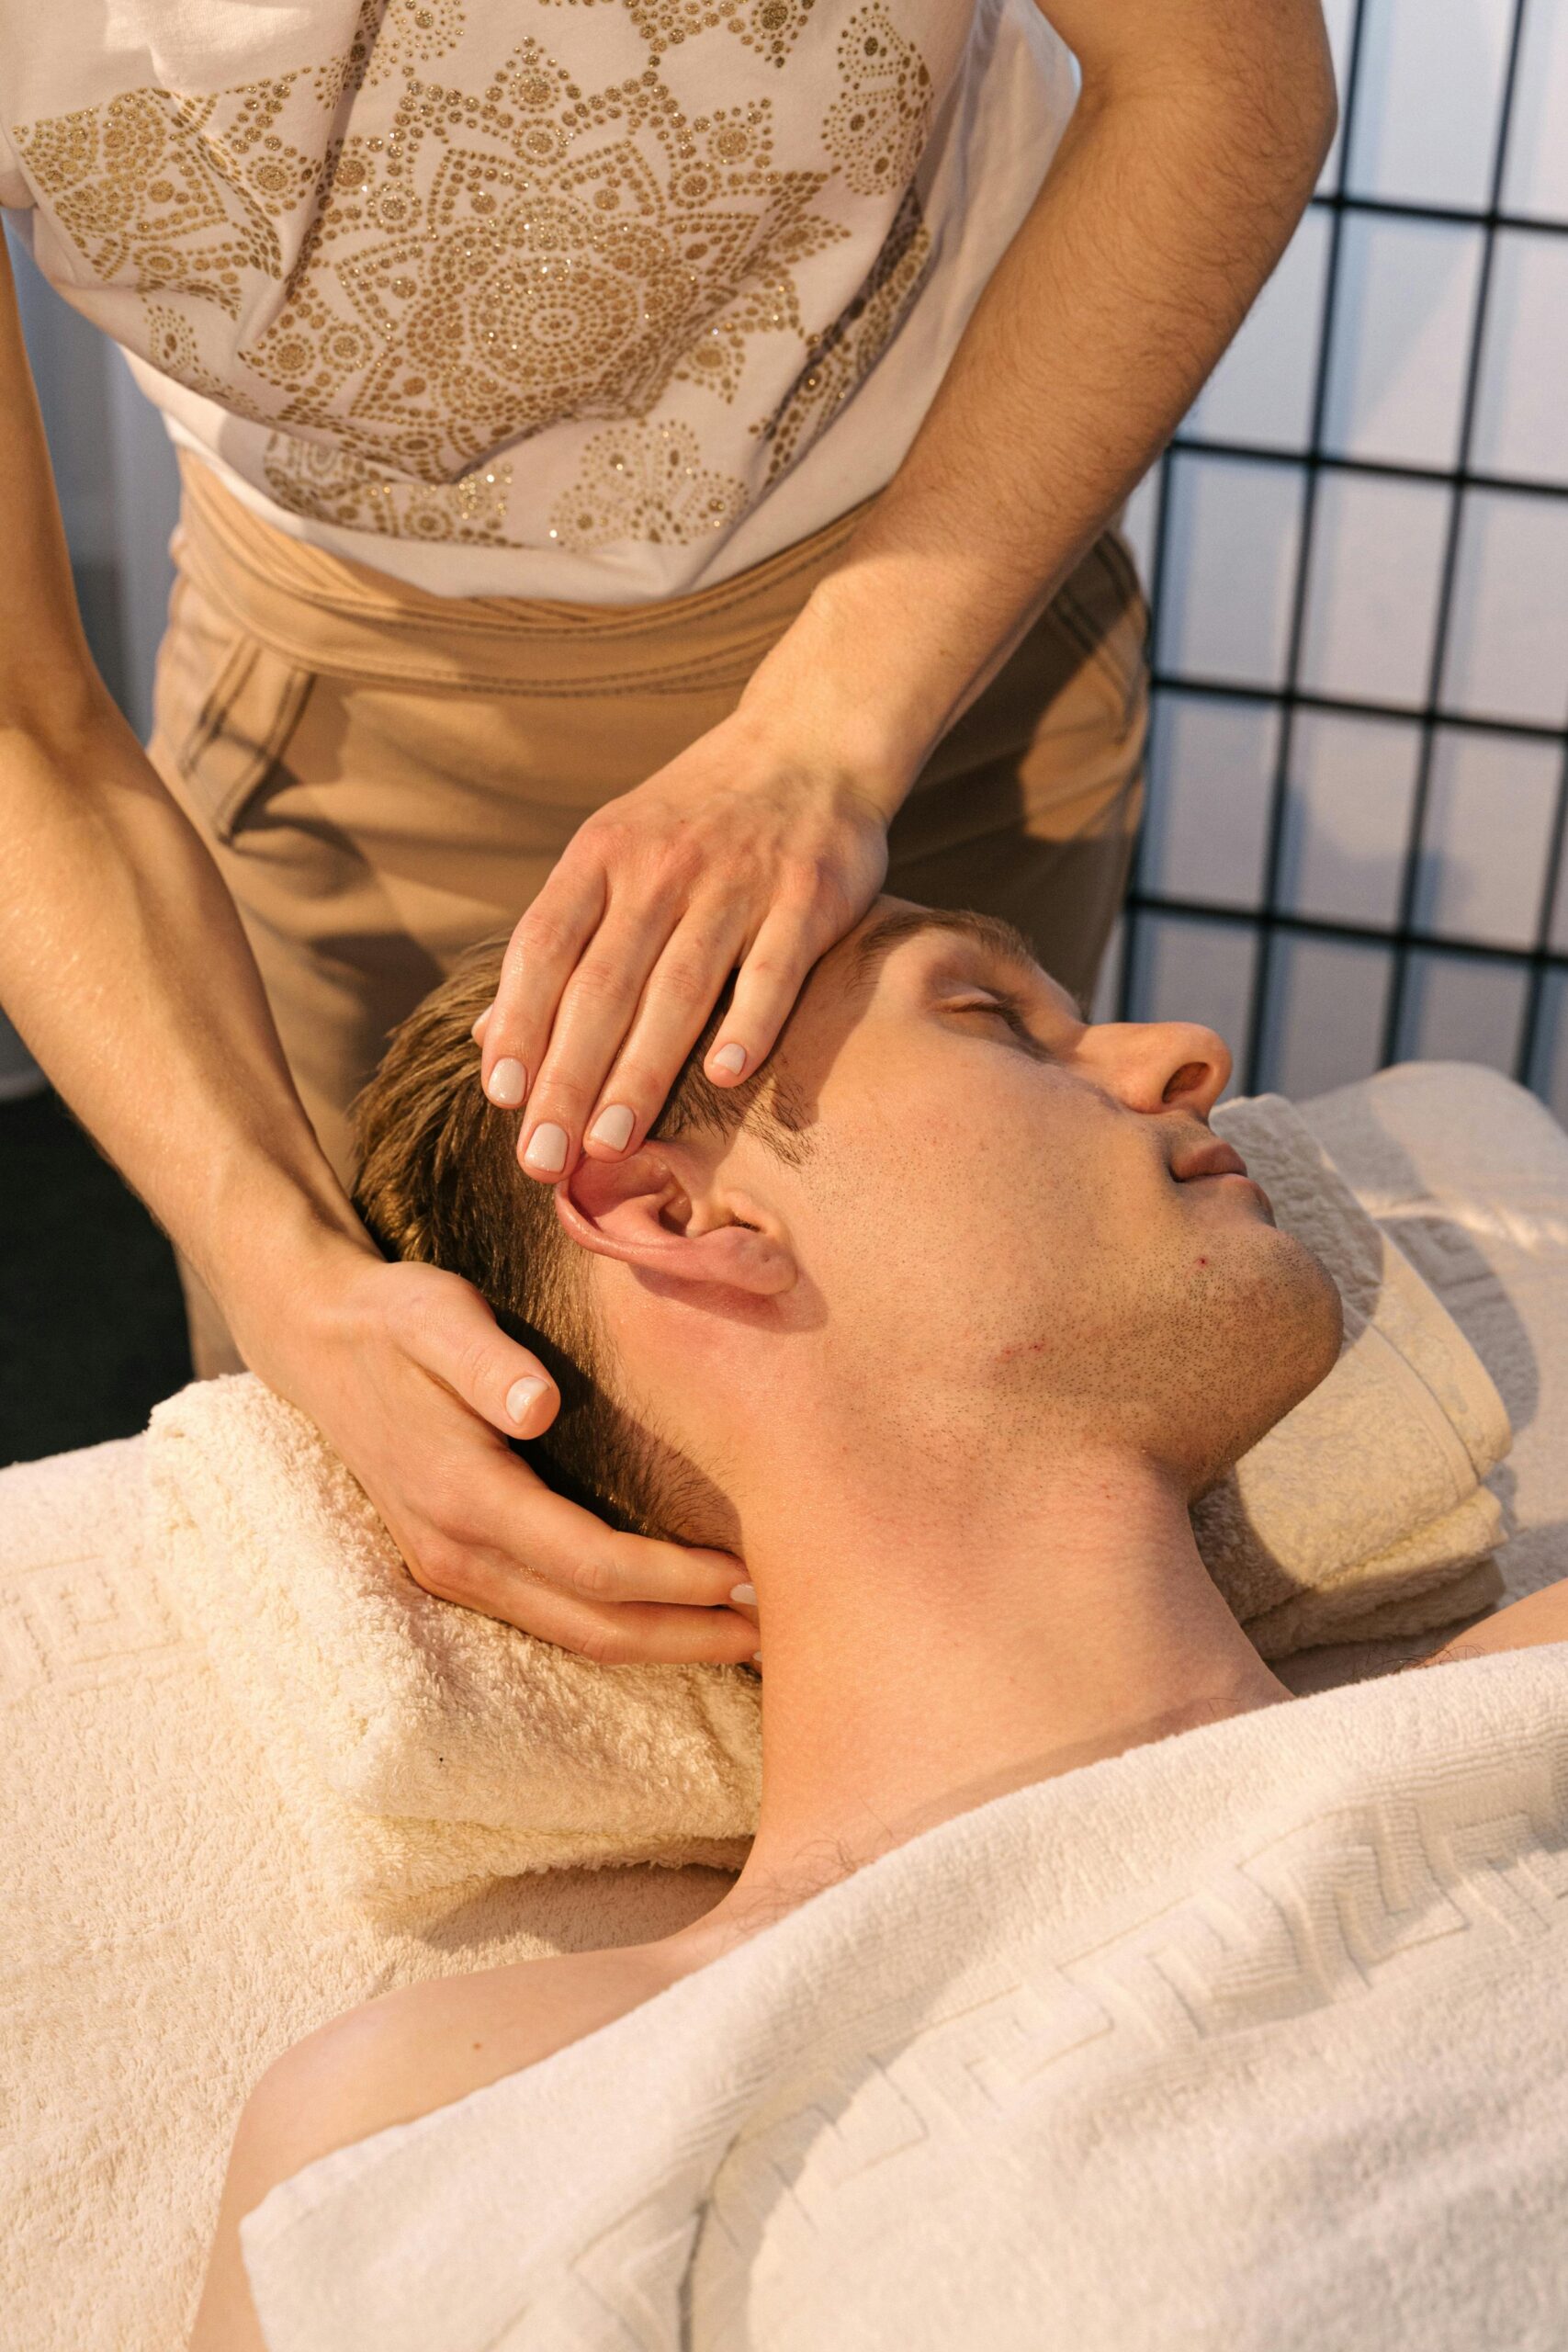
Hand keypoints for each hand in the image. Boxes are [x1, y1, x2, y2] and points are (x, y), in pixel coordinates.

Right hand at [229, 1235, 762, 1665]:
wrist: (316, 1340)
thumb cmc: (395, 1319)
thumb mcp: (436, 1314)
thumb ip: (486, 1361)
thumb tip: (535, 1405)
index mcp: (464, 1496)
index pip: (591, 1563)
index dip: (674, 1579)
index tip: (746, 1572)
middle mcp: (456, 1552)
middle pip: (592, 1627)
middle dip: (686, 1636)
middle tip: (773, 1634)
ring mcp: (451, 1569)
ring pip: (573, 1637)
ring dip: (661, 1643)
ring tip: (741, 1637)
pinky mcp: (456, 1566)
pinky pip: (551, 1618)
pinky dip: (619, 1628)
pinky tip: (671, 1617)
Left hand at [473, 707, 894, 1181]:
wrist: (809, 740)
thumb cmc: (697, 820)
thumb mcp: (613, 855)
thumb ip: (559, 943)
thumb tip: (486, 1039)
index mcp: (601, 855)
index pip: (544, 946)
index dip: (519, 1021)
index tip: (502, 1099)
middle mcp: (661, 865)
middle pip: (603, 984)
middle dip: (569, 1076)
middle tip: (545, 1158)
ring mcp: (737, 878)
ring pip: (680, 986)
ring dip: (641, 1070)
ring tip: (612, 1142)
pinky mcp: (808, 893)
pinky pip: (775, 966)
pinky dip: (752, 1020)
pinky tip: (727, 1076)